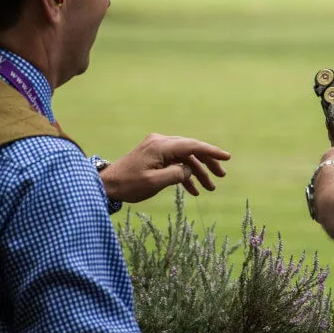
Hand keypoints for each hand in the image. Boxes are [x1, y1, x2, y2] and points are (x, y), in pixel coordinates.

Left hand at [100, 133, 230, 202]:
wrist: (106, 185)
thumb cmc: (129, 185)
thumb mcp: (155, 183)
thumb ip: (177, 174)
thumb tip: (190, 170)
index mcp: (161, 146)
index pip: (193, 146)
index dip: (212, 152)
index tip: (227, 157)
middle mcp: (161, 142)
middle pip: (191, 150)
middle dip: (208, 163)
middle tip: (221, 176)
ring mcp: (157, 148)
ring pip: (184, 157)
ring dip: (197, 172)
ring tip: (210, 188)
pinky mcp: (154, 155)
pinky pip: (175, 162)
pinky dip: (184, 174)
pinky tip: (193, 190)